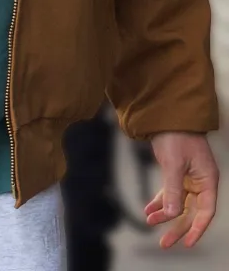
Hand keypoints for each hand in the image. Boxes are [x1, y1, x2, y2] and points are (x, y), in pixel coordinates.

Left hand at [147, 132, 218, 248]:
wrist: (167, 113)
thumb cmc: (176, 135)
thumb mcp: (174, 163)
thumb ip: (173, 190)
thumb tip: (173, 214)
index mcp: (207, 180)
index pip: (206, 211)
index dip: (197, 229)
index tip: (188, 243)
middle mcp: (201, 182)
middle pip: (191, 211)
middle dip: (177, 227)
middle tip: (164, 243)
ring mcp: (189, 178)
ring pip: (179, 203)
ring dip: (165, 214)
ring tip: (150, 221)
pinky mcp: (177, 173)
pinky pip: (171, 193)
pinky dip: (160, 201)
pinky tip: (149, 209)